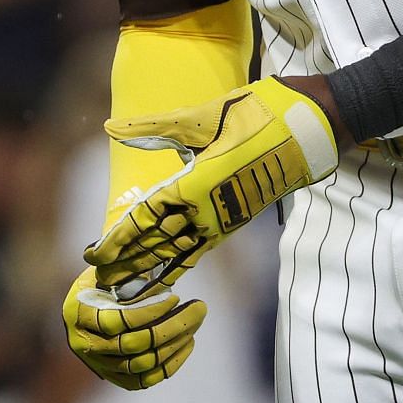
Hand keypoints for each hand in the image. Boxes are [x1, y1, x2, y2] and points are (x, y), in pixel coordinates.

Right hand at [61, 268, 204, 390]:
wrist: (92, 304)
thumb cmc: (105, 278)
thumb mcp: (108, 268)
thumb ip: (123, 266)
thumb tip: (145, 251)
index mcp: (78, 313)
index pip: (118, 320)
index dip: (149, 311)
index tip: (175, 297)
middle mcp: (83, 344)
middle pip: (133, 345)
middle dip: (172, 327)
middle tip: (200, 308)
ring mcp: (98, 364)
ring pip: (142, 365)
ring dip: (175, 344)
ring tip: (196, 321)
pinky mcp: (115, 378)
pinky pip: (145, 380)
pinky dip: (170, 364)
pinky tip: (188, 342)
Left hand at [85, 78, 337, 289]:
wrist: (308, 128)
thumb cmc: (255, 115)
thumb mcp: (202, 117)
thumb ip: (155, 129)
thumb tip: (111, 128)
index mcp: (195, 185)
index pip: (146, 218)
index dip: (118, 238)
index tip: (94, 255)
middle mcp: (208, 210)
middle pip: (157, 242)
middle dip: (128, 262)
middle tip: (100, 282)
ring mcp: (224, 219)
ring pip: (178, 251)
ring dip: (150, 268)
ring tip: (124, 288)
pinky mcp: (235, 221)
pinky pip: (200, 249)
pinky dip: (179, 263)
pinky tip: (165, 275)